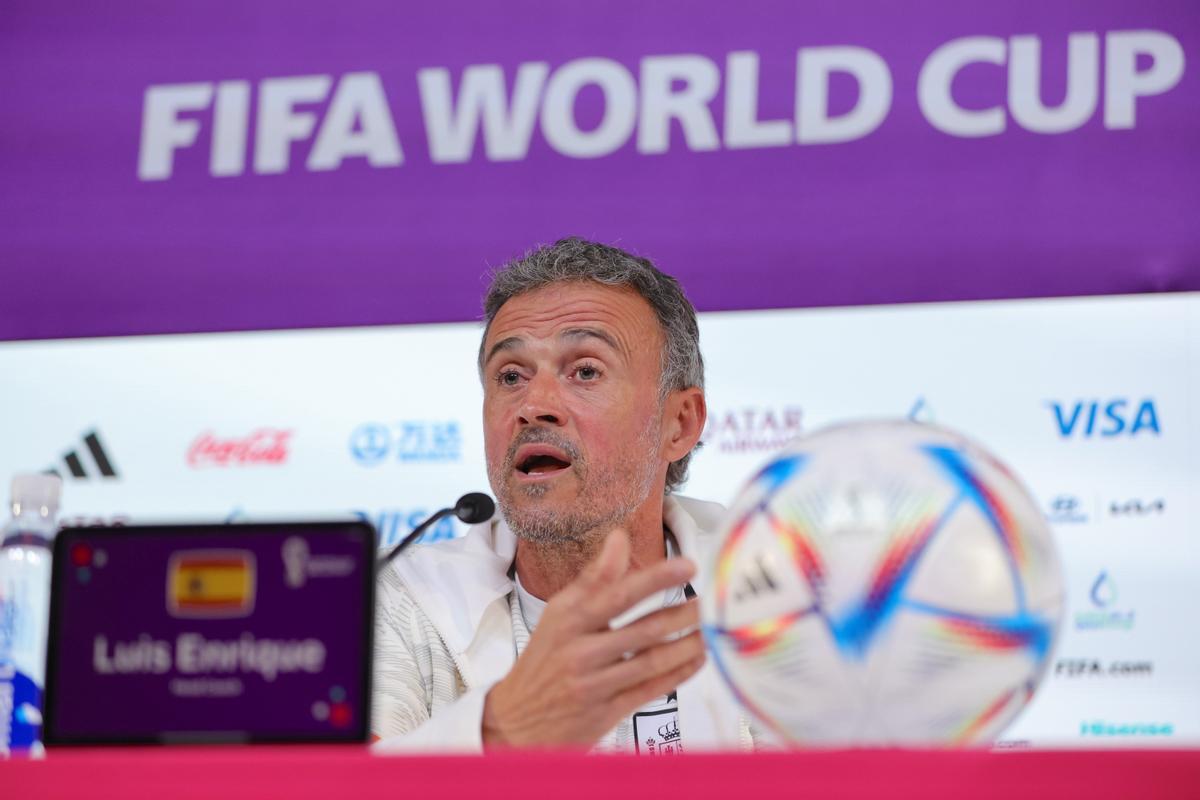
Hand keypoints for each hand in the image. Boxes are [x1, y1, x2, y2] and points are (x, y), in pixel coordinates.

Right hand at [481, 530, 704, 748]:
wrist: (516, 721)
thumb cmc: (544, 661)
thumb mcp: (559, 614)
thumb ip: (594, 578)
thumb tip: (619, 539)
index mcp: (567, 619)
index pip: (617, 592)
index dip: (655, 578)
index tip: (687, 565)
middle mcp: (580, 650)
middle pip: (643, 628)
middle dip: (683, 613)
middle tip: (711, 601)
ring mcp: (594, 684)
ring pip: (652, 660)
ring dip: (688, 643)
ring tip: (710, 628)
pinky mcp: (606, 712)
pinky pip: (650, 689)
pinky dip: (678, 673)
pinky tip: (697, 659)